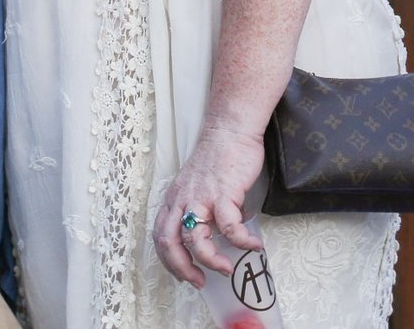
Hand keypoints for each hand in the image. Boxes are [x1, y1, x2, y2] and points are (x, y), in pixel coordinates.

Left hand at [153, 123, 265, 285]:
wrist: (230, 130)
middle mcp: (182, 200)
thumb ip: (196, 207)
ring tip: (226, 269)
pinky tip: (253, 246)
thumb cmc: (217, 158)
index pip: (161, 236)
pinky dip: (241, 241)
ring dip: (211, 261)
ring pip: (196, 240)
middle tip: (199, 281)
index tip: (184, 273)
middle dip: (182, 269)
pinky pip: (230, 228)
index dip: (169, 260)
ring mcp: (202, 198)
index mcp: (174, 199)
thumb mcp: (195, 184)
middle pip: (170, 243)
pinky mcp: (224, 194)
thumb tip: (208, 234)